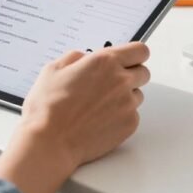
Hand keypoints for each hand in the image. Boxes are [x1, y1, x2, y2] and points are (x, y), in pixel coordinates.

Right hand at [0, 43, 149, 192]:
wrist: (50, 142)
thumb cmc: (48, 108)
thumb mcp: (53, 70)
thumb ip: (75, 57)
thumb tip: (85, 57)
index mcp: (105, 62)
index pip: (140, 51)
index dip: (134, 55)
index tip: (129, 60)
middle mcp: (121, 80)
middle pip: (143, 72)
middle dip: (130, 75)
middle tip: (110, 84)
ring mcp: (128, 103)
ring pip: (138, 94)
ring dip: (125, 97)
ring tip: (100, 106)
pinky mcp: (130, 124)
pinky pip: (133, 114)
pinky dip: (121, 116)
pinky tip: (100, 120)